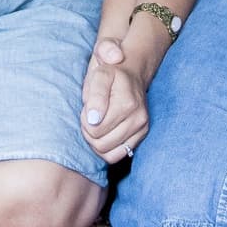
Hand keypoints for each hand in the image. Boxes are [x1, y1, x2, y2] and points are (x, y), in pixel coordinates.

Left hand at [80, 37, 147, 162]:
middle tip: (91, 116)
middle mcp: (138, 116)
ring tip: (97, 124)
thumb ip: (95, 92)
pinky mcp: (142, 135)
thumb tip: (94, 118)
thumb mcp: (98, 73)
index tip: (87, 108)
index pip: (94, 129)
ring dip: (97, 141)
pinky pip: (118, 155)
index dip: (84, 120)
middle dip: (90, 132)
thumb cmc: (109, 73)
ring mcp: (142, 127)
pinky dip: (107, 149)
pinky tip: (105, 134)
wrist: (131, 71)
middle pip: (100, 143)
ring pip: (108, 152)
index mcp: (127, 102)